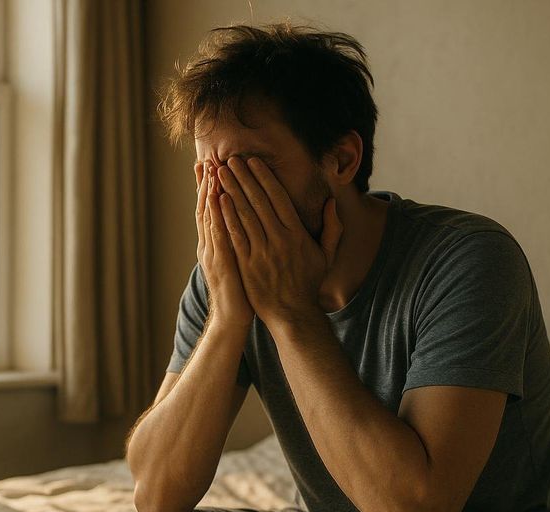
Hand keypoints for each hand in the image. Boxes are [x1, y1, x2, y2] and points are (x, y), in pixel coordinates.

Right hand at [194, 161, 254, 329]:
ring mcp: (212, 253)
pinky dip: (216, 216)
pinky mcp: (221, 262)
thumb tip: (246, 222)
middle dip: (205, 184)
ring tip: (211, 171)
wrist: (233, 317)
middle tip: (205, 159)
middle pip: (206, 208)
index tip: (211, 165)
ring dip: (209, 193)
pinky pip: (218, 235)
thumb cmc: (241, 289)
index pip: (212, 209)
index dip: (210, 187)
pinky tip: (218, 200)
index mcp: (215, 242)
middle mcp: (209, 244)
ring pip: (209, 217)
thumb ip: (238, 240)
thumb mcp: (238, 260)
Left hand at [215, 156, 343, 329]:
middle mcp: (279, 240)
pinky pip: (235, 236)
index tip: (253, 161)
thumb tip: (331, 203)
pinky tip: (218, 201)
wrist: (293, 314)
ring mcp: (262, 252)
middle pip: (258, 202)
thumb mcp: (326, 255)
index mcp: (297, 234)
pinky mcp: (247, 265)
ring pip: (244, 215)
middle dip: (243, 178)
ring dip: (231, 191)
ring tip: (220, 173)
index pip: (278, 198)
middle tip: (230, 159)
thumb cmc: (308, 284)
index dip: (264, 177)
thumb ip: (331, 228)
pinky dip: (226, 217)